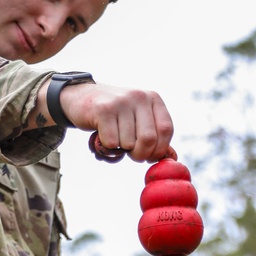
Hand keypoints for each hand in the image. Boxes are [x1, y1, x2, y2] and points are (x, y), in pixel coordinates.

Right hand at [51, 80, 174, 162]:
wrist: (83, 97)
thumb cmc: (115, 115)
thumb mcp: (138, 119)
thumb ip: (155, 137)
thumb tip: (172, 159)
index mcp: (153, 99)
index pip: (166, 130)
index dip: (159, 149)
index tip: (149, 156)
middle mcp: (139, 97)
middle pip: (148, 140)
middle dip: (140, 154)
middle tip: (131, 153)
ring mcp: (121, 102)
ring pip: (128, 144)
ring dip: (120, 149)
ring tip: (114, 137)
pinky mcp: (103, 110)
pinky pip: (111, 142)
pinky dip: (107, 146)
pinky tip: (102, 134)